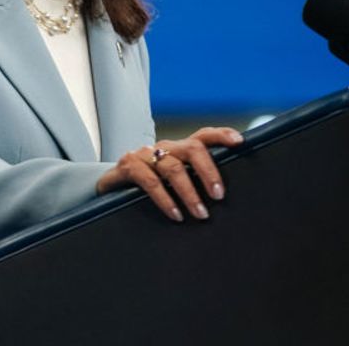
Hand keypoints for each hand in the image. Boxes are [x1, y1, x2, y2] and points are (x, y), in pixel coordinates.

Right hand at [96, 127, 244, 221]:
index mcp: (178, 149)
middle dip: (209, 171)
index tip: (239, 142)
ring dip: (189, 192)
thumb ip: (191, 182)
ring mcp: (144, 154)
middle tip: (219, 196)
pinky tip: (176, 214)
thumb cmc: (146, 187)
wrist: (109, 189)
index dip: (221, 135)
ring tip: (201, 213)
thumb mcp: (171, 182)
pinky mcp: (127, 166)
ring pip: (173, 167)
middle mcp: (163, 148)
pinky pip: (149, 181)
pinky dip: (165, 199)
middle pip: (192, 148)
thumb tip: (221, 198)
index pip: (203, 136)